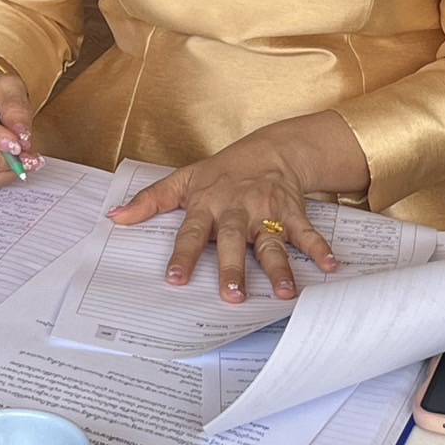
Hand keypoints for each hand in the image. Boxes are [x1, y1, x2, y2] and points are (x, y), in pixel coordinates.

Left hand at [108, 115, 367, 302]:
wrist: (270, 149)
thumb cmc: (222, 171)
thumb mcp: (183, 179)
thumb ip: (150, 201)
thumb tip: (115, 218)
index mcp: (207, 205)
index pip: (191, 233)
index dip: (183, 255)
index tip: (175, 279)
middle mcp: (236, 210)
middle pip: (233, 241)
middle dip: (234, 267)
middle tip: (232, 296)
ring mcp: (265, 210)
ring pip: (270, 242)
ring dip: (279, 267)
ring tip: (285, 292)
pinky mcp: (291, 210)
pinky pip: (305, 231)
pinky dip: (318, 247)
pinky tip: (330, 265)